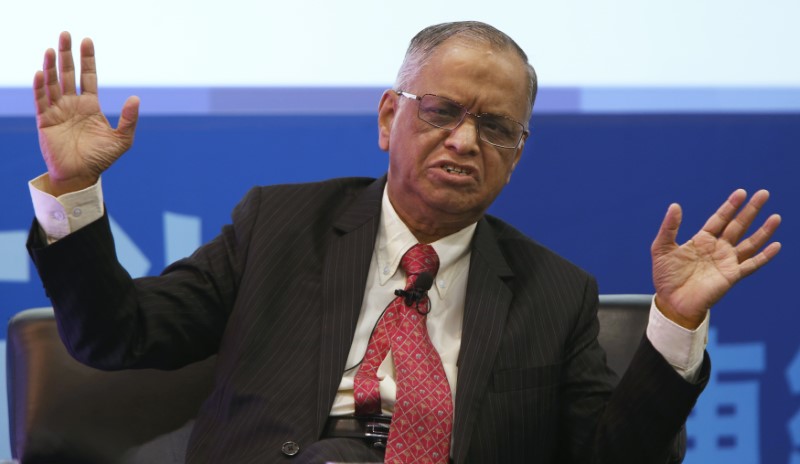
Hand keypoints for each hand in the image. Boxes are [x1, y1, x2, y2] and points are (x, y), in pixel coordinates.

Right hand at [33, 31, 139, 195]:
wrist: (81, 176)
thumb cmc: (101, 159)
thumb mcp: (122, 140)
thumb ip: (129, 120)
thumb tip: (136, 98)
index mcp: (90, 106)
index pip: (88, 76)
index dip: (87, 59)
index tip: (87, 41)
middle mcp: (72, 105)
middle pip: (68, 74)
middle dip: (67, 54)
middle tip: (66, 34)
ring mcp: (58, 111)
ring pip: (53, 83)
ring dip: (52, 66)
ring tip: (53, 49)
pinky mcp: (45, 121)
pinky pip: (41, 100)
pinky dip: (41, 87)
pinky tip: (41, 73)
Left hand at [651, 189, 781, 328]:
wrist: (671, 302)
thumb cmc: (665, 277)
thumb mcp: (662, 248)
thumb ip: (669, 228)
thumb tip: (675, 205)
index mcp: (702, 240)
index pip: (719, 219)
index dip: (730, 206)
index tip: (741, 193)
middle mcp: (717, 248)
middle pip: (738, 226)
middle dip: (750, 210)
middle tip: (763, 193)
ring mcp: (726, 262)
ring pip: (749, 243)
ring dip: (763, 231)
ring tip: (776, 217)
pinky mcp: (731, 276)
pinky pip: (751, 264)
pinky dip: (764, 256)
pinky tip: (776, 245)